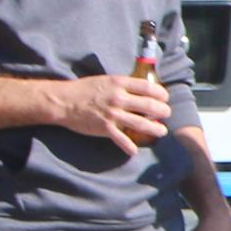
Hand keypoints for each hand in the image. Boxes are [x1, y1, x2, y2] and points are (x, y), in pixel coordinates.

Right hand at [54, 69, 172, 150]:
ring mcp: (113, 114)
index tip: (165, 97)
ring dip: (155, 128)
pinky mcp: (105, 128)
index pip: (148, 87)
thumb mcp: (106, 80)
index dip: (161, 93)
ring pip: (141, 123)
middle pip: (149, 105)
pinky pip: (122, 139)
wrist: (64, 102)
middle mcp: (119, 98)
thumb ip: (122, 84)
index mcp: (119, 84)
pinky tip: (135, 151)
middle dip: (162, 111)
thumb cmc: (84, 89)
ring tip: (162, 131)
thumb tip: (140, 88)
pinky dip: (129, 147)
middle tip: (167, 114)